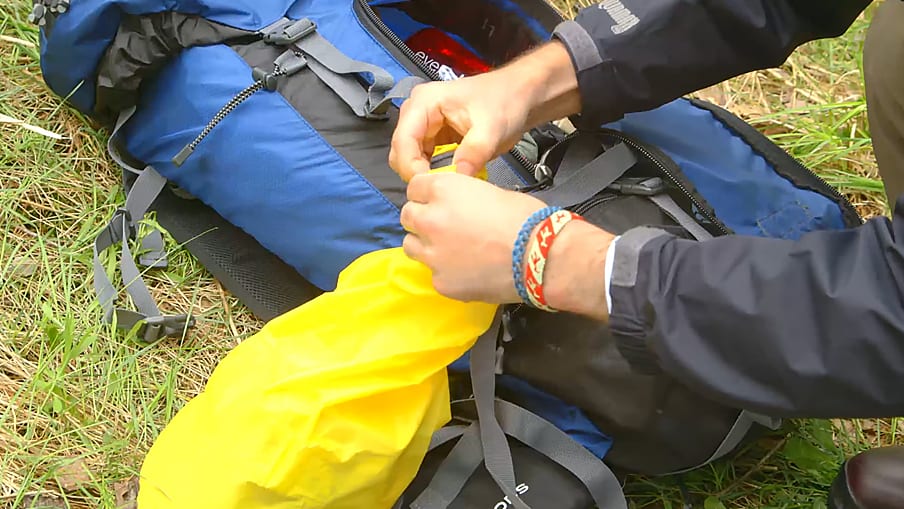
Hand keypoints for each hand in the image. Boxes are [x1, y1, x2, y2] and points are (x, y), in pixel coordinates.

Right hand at [389, 41, 581, 181]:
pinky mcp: (433, 134)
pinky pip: (422, 158)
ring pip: (409, 156)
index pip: (403, 140)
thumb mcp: (491, 129)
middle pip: (400, 150)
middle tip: (437, 188)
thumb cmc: (505, 103)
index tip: (429, 186)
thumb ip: (473, 153)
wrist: (519, 96)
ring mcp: (424, 123)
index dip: (411, 167)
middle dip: (415, 171)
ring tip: (444, 185)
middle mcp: (417, 111)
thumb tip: (457, 178)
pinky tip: (447, 178)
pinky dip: (431, 170)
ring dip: (422, 172)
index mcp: (424, 102)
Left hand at [400, 172, 613, 319]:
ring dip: (425, 245)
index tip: (439, 201)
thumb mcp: (490, 192)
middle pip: (408, 216)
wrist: (540, 257)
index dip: (428, 194)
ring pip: (411, 246)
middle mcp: (430, 219)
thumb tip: (457, 208)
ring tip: (450, 250)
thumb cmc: (526, 218)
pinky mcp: (441, 282)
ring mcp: (432, 254)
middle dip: (422, 218)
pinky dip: (445, 271)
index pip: (415, 187)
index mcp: (444, 190)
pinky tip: (467, 272)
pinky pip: (433, 273)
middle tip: (444, 227)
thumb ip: (463, 199)